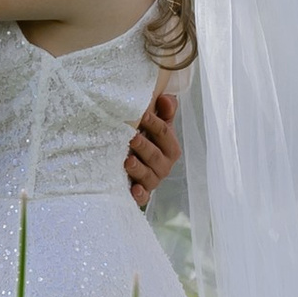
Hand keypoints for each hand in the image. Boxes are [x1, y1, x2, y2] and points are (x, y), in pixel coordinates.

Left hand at [124, 81, 180, 210]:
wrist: (133, 166)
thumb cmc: (146, 141)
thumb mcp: (155, 125)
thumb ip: (164, 111)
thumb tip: (164, 98)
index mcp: (170, 147)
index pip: (164, 133)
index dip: (154, 123)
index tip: (141, 113)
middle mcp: (164, 165)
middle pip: (156, 156)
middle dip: (145, 147)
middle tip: (132, 138)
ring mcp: (152, 181)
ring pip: (149, 176)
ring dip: (139, 169)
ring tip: (128, 161)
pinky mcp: (142, 194)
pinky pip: (143, 198)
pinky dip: (139, 194)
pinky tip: (134, 189)